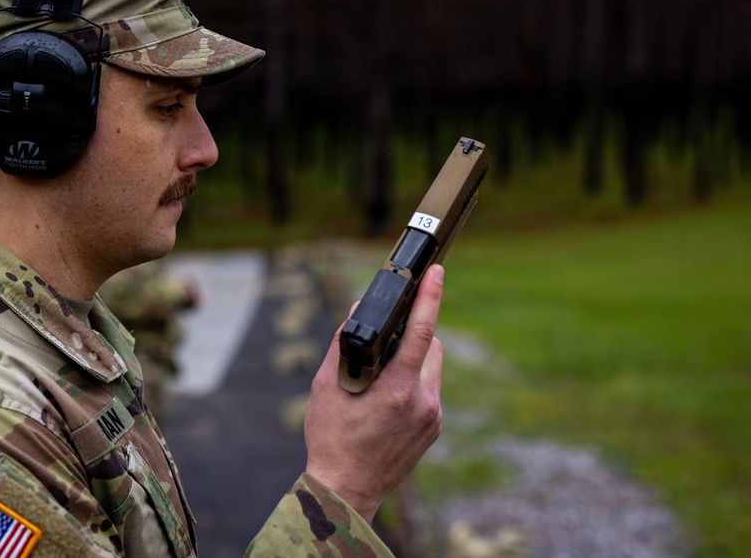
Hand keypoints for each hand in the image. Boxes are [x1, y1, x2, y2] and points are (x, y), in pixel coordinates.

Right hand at [303, 264, 444, 522]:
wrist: (346, 490)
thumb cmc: (331, 438)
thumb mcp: (326, 386)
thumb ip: (344, 345)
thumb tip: (359, 311)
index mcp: (396, 388)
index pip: (420, 331)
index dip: (430, 298)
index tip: (436, 273)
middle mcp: (422, 400)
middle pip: (431, 345)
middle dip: (414, 331)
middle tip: (387, 338)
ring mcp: (432, 416)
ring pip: (432, 367)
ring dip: (413, 359)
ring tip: (382, 375)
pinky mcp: (435, 428)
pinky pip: (429, 389)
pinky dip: (413, 382)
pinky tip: (387, 399)